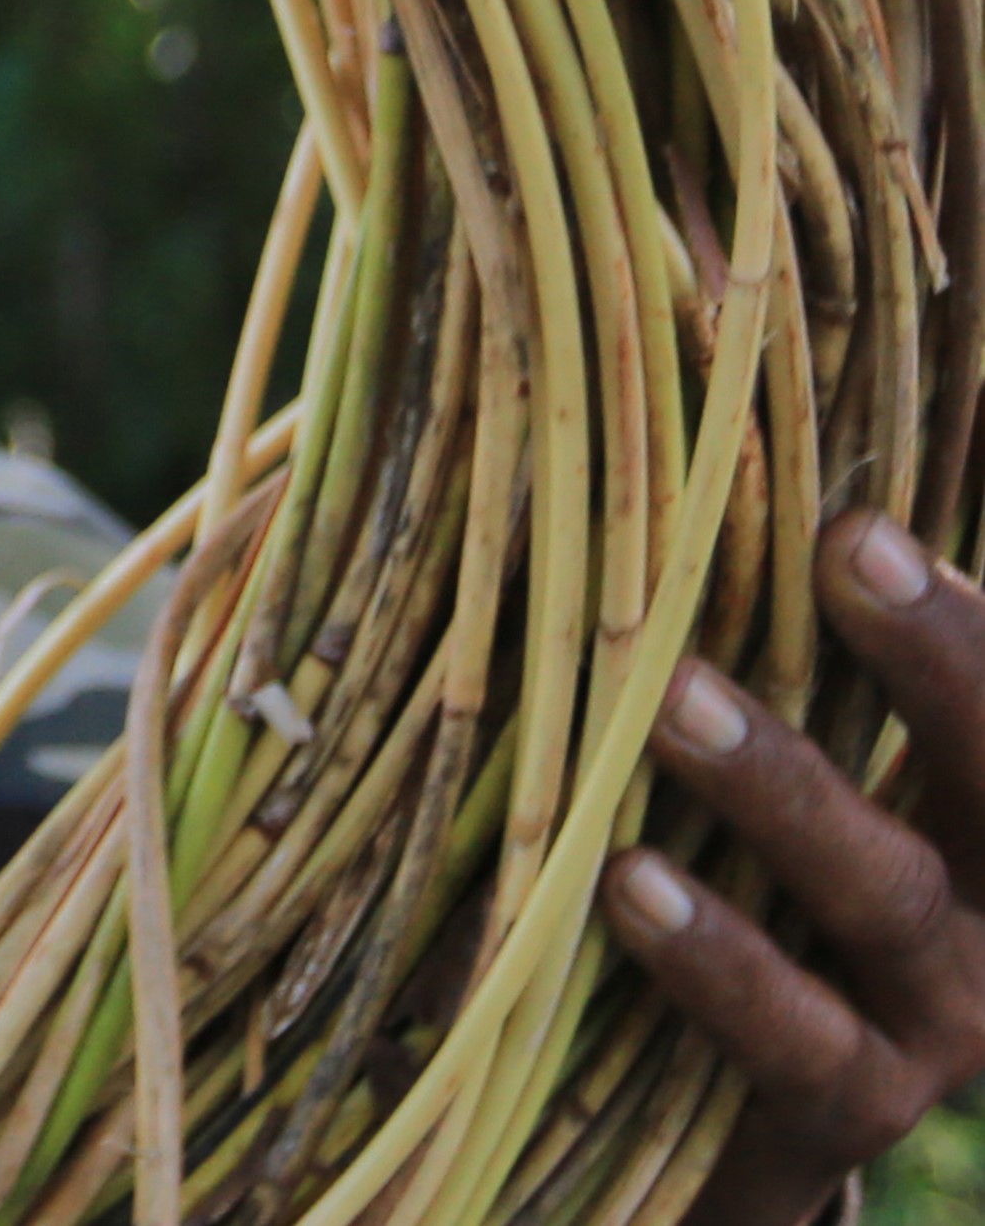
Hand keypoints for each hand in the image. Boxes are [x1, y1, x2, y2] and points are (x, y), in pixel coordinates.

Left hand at [600, 508, 984, 1225]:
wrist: (782, 1108)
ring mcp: (942, 1016)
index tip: (869, 521)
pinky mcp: (850, 1110)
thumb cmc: (801, 885)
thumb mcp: (837, 772)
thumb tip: (760, 467)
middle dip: (937, 656)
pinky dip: (720, 964)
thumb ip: (808, 640)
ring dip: (787, 789)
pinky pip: (798, 1039)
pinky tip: (628, 884)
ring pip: (884, 893)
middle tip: (847, 546)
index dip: (963, 618)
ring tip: (673, 703)